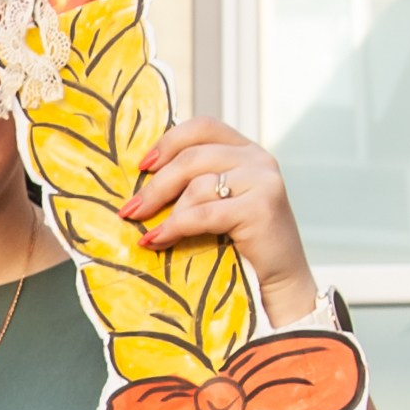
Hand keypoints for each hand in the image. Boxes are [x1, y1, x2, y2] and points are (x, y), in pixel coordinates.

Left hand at [119, 117, 316, 323]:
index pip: (202, 127)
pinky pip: (204, 213)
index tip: (142, 167)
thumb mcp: (219, 205)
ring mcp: (263, 180)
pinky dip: (175, 228)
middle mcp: (258, 158)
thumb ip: (196, 184)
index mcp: (245, 150)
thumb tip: (142, 181)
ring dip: (164, 212)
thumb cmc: (241, 247)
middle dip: (155, 185)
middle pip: (192, 157)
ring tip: (146, 234)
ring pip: (196, 186)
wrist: (279, 282)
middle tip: (130, 210)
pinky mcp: (261, 207)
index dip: (168, 142)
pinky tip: (157, 241)